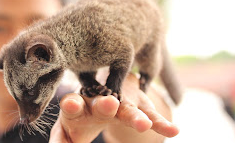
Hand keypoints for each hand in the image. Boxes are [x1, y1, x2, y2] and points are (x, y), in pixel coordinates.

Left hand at [49, 74, 178, 142]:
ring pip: (128, 108)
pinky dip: (160, 122)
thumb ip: (62, 139)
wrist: (107, 96)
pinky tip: (172, 130)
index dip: (72, 104)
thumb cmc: (83, 117)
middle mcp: (99, 100)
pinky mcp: (139, 106)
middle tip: (109, 104)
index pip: (73, 104)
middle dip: (104, 103)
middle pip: (101, 101)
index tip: (71, 104)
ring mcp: (121, 102)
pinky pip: (150, 114)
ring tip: (143, 125)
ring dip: (135, 116)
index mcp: (78, 106)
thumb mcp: (69, 130)